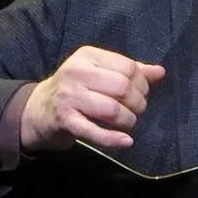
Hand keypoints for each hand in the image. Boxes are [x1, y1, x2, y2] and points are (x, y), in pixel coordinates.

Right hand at [20, 45, 166, 152]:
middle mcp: (76, 72)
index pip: (128, 68)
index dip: (142, 84)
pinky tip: (126, 141)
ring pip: (112, 109)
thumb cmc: (77, 89)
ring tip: (128, 123)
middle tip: (136, 111)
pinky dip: (113, 139)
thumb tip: (160, 72)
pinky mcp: (64, 120)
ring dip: (128, 120)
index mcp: (88, 56)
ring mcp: (68, 96)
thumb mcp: (100, 73)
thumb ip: (130, 71)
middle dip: (137, 103)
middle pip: (122, 87)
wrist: (37, 110)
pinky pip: (94, 131)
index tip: (142, 94)